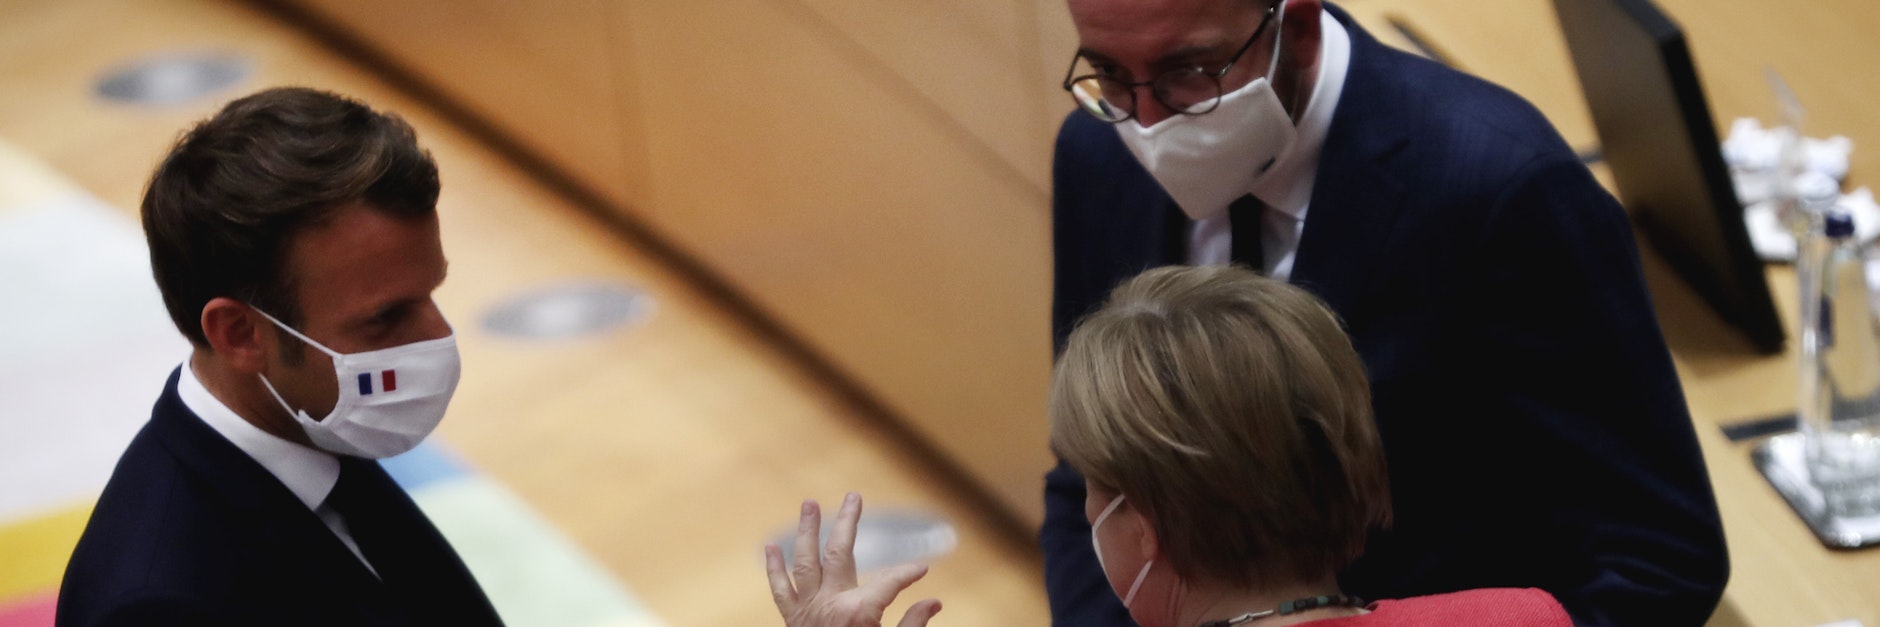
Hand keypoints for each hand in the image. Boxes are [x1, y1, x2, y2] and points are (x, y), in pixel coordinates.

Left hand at [765, 493, 941, 626]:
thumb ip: (913, 626)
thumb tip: (935, 602)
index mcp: (860, 614)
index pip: (890, 581)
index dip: (908, 573)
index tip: (923, 568)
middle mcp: (831, 605)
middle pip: (841, 554)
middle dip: (848, 523)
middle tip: (853, 496)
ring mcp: (808, 611)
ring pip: (805, 562)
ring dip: (806, 531)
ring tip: (808, 504)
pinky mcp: (792, 621)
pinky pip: (781, 590)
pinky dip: (774, 569)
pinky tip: (769, 546)